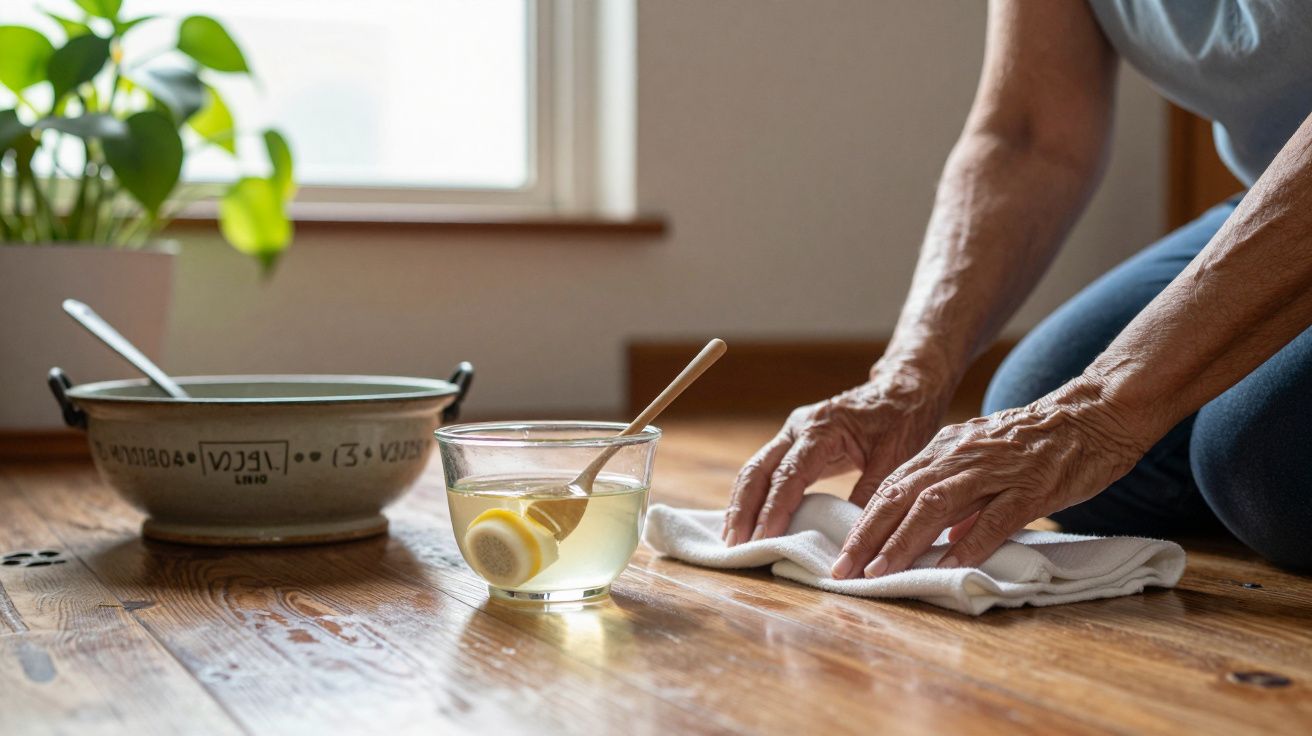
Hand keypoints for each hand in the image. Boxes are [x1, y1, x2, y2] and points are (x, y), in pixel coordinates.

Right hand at [723, 360, 950, 545]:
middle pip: (758, 471)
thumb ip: (872, 494)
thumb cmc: (904, 419)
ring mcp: (792, 432)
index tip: (762, 540)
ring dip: (742, 505)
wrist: (904, 387)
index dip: (773, 510)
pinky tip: (747, 519)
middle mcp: (799, 427)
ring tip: (733, 540)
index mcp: (822, 428)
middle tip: (735, 546)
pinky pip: (765, 470)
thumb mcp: (897, 457)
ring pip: (755, 470)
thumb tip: (852, 539)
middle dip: (744, 510)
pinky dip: (753, 496)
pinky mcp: (794, 441)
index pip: (788, 475)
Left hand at [830, 379, 1150, 578]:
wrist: (1093, 414)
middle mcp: (959, 457)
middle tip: (843, 570)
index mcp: (945, 450)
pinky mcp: (1030, 485)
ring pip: (935, 505)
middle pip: (900, 496)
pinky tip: (948, 565)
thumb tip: (939, 538)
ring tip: (879, 572)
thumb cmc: (1039, 443)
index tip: (842, 556)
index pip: (891, 488)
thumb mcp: (984, 461)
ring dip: (902, 541)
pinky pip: (994, 517)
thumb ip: (958, 496)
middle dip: (867, 536)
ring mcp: (993, 470)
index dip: (863, 523)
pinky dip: (969, 541)